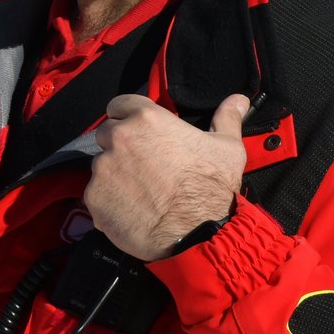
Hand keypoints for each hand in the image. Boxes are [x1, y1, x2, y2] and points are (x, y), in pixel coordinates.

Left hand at [84, 92, 249, 261]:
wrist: (198, 233)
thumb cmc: (212, 187)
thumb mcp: (227, 148)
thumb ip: (226, 118)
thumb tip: (238, 100)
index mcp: (147, 119)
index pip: (120, 104)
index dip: (128, 117)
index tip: (138, 131)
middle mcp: (120, 139)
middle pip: (107, 134)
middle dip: (120, 146)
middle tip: (142, 165)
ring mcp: (103, 169)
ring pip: (101, 165)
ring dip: (114, 174)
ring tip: (139, 192)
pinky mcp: (94, 198)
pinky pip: (97, 195)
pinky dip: (109, 202)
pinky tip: (132, 210)